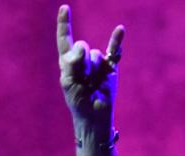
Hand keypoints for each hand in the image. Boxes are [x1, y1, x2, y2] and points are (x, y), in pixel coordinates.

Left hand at [56, 4, 124, 129]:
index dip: (64, 24)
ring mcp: (97, 62)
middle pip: (83, 48)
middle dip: (82, 63)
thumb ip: (72, 63)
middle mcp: (83, 59)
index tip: (64, 8)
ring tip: (93, 84)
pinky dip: (117, 40)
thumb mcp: (69, 83)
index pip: (64, 40)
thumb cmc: (78, 102)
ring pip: (96, 55)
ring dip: (93, 70)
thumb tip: (83, 44)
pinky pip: (114, 51)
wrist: (94, 116)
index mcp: (68, 62)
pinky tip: (120, 29)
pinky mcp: (110, 67)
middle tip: (83, 80)